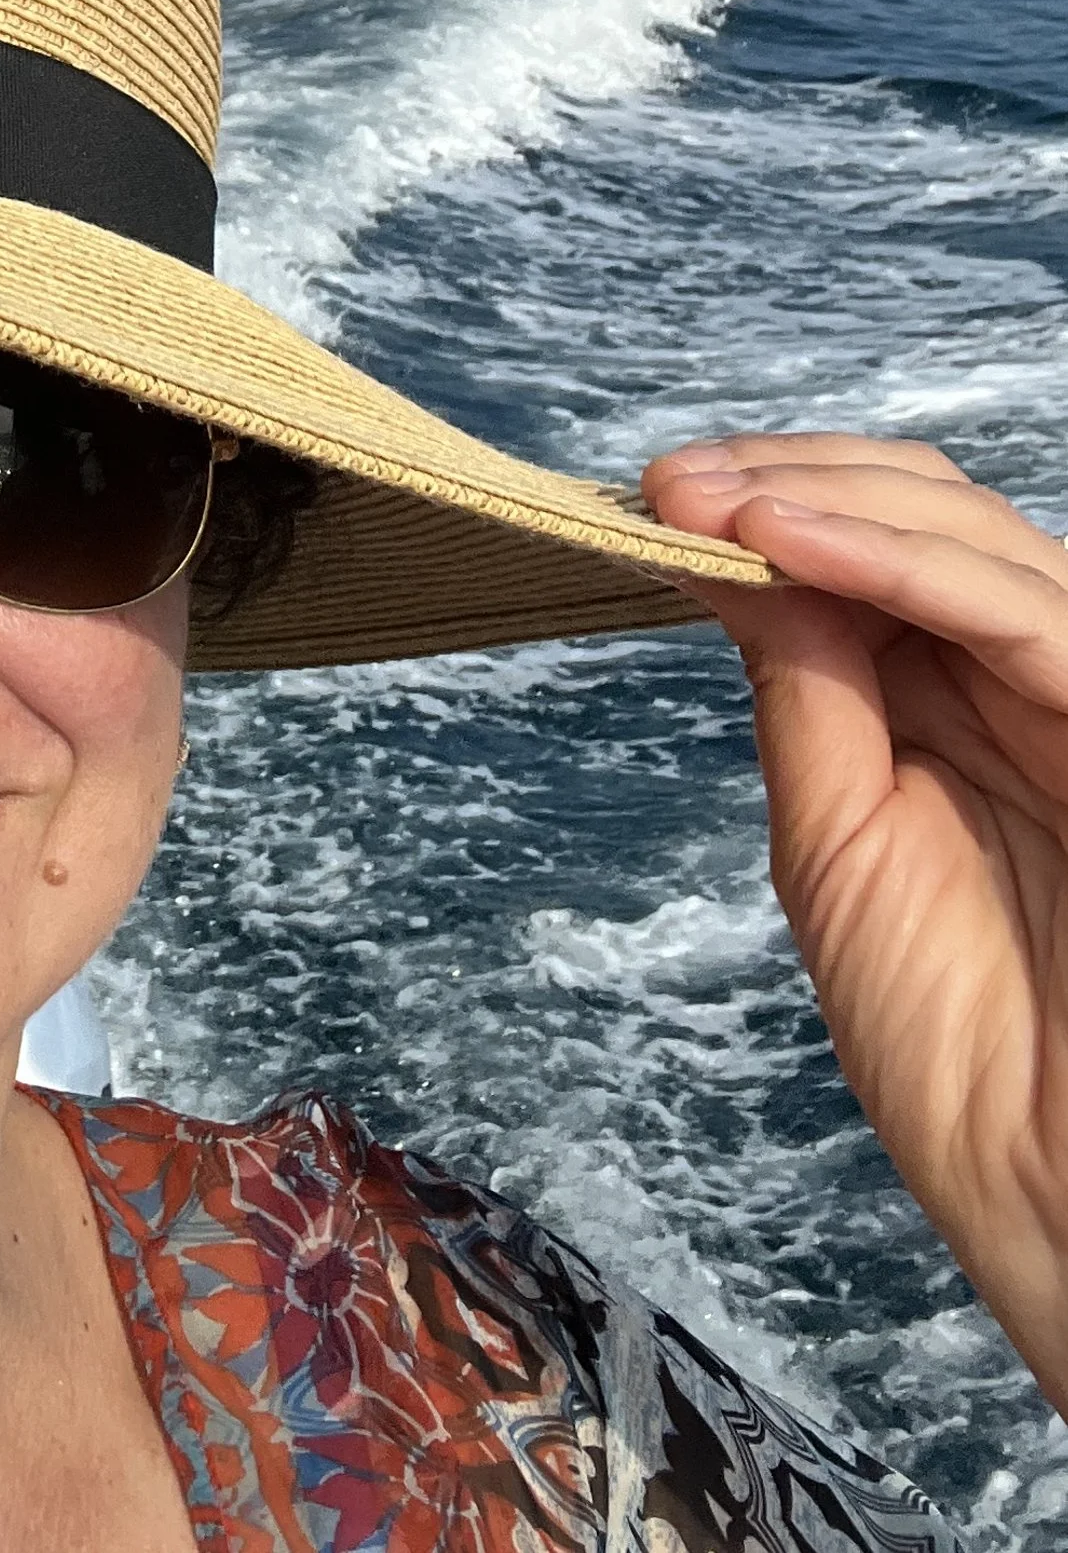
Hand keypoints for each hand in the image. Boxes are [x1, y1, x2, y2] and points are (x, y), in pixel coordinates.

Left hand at [643, 433, 1067, 1409]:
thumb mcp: (840, 837)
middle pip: (929, 514)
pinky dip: (899, 565)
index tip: (653, 492)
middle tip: (670, 482)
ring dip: (828, 501)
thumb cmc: (964, 1051)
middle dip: (789, 478)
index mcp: (964, 706)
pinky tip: (788, 543)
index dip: (768, 498)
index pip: (875, 546)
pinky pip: (1026, 618)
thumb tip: (724, 552)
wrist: (1063, 1200)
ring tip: (708, 499)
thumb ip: (806, 687)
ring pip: (975, 540)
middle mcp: (1030, 685)